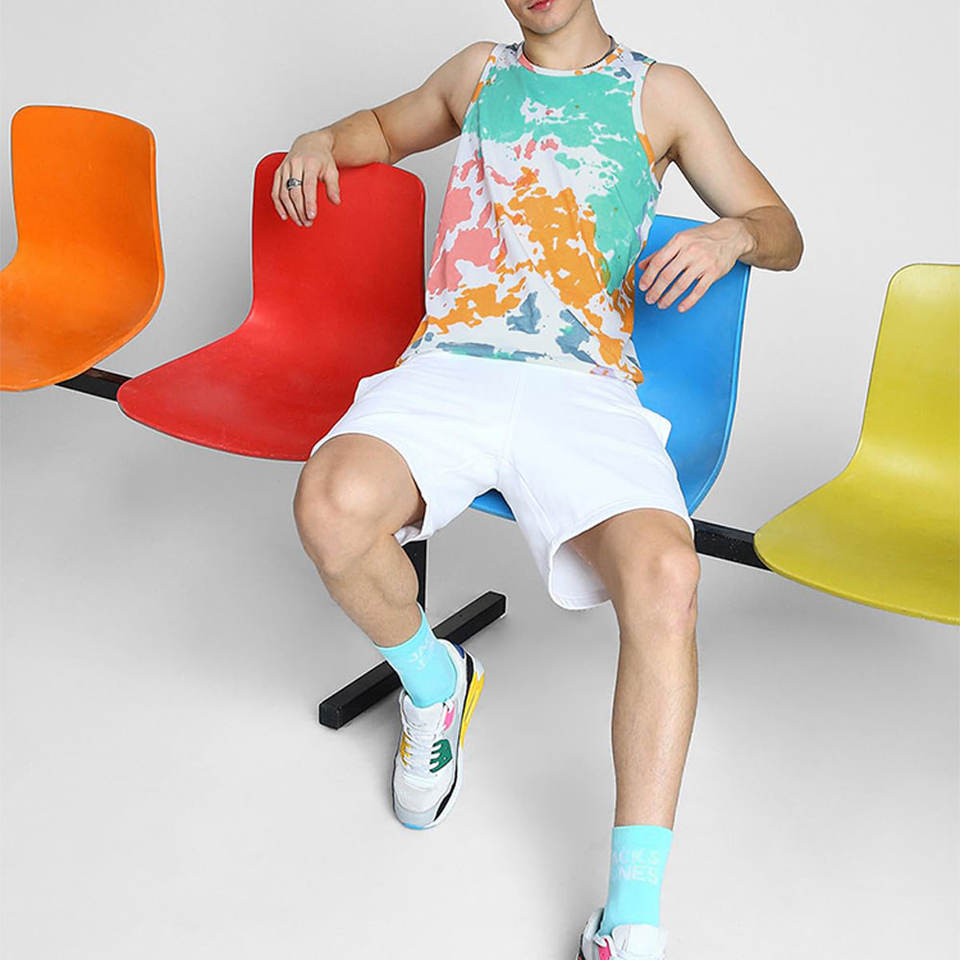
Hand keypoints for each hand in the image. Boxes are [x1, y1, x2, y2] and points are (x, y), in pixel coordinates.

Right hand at [272, 129, 340, 226]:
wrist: (310, 144)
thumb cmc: (321, 159)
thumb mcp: (332, 171)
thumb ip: (334, 187)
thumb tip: (336, 201)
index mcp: (310, 163)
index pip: (308, 186)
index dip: (309, 202)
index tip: (311, 216)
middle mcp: (295, 164)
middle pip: (295, 192)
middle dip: (300, 210)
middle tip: (307, 222)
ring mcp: (285, 168)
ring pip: (284, 193)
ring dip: (291, 210)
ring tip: (299, 222)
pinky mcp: (278, 172)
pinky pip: (275, 191)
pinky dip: (278, 205)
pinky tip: (285, 215)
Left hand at [635, 217, 753, 311]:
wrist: (732, 235)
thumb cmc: (703, 237)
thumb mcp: (680, 239)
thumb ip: (660, 253)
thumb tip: (642, 266)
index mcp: (679, 241)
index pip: (659, 261)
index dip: (649, 276)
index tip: (642, 286)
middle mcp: (691, 251)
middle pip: (668, 275)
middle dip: (656, 290)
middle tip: (649, 299)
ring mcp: (703, 262)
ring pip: (681, 285)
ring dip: (669, 298)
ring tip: (661, 304)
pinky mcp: (714, 272)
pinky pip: (699, 290)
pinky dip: (688, 301)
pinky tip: (680, 307)